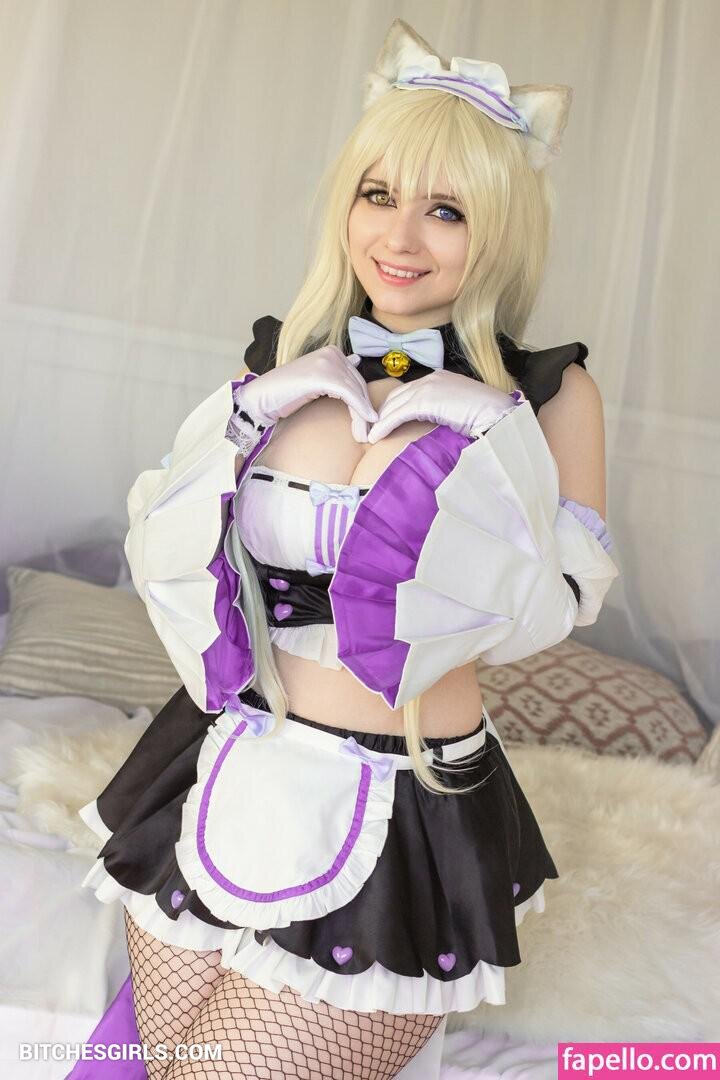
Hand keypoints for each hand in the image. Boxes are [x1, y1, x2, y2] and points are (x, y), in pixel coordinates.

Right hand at [235, 346, 377, 441]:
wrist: (262, 398)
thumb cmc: (286, 394)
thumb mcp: (316, 381)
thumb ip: (335, 374)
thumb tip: (357, 361)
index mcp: (332, 351)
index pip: (357, 378)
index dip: (364, 402)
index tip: (368, 422)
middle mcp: (331, 353)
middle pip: (358, 385)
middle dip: (365, 410)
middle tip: (368, 433)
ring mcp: (327, 362)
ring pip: (355, 391)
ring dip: (362, 416)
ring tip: (363, 435)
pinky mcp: (322, 375)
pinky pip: (348, 395)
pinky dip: (358, 411)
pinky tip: (364, 424)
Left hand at [366, 370, 522, 442]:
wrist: (500, 417)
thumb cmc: (487, 420)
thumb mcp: (459, 412)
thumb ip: (442, 413)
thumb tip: (430, 428)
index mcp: (440, 379)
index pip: (407, 392)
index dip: (391, 409)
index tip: (380, 424)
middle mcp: (432, 379)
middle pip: (395, 396)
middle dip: (379, 414)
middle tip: (367, 432)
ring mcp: (430, 386)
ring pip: (394, 405)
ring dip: (378, 422)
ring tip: (368, 437)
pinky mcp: (427, 399)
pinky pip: (398, 413)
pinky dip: (384, 425)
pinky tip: (376, 437)